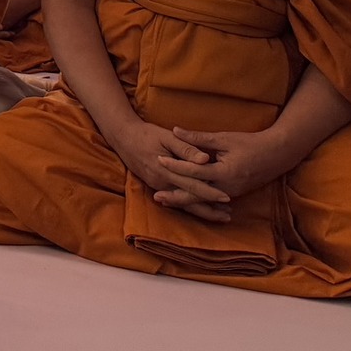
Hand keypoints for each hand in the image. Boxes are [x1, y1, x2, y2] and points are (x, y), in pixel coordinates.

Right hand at [108, 118, 223, 221]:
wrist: (122, 137)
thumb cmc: (146, 134)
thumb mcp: (166, 136)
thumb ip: (186, 148)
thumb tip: (205, 159)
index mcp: (165, 170)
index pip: (192, 185)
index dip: (210, 193)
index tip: (226, 199)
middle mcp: (161, 182)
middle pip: (188, 201)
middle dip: (208, 210)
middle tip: (228, 216)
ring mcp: (157, 185)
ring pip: (182, 203)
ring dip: (200, 210)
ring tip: (219, 216)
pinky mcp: (155, 185)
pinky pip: (174, 198)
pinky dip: (188, 204)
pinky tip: (200, 207)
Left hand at [156, 127, 297, 216]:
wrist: (277, 155)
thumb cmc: (250, 143)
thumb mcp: (224, 138)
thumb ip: (199, 138)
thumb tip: (175, 130)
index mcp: (225, 172)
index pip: (194, 171)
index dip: (175, 165)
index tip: (158, 159)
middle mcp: (227, 187)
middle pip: (197, 194)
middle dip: (176, 196)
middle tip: (156, 195)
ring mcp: (231, 193)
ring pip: (203, 200)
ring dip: (184, 201)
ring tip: (164, 200)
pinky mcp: (233, 193)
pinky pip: (211, 200)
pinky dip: (197, 200)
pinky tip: (184, 201)